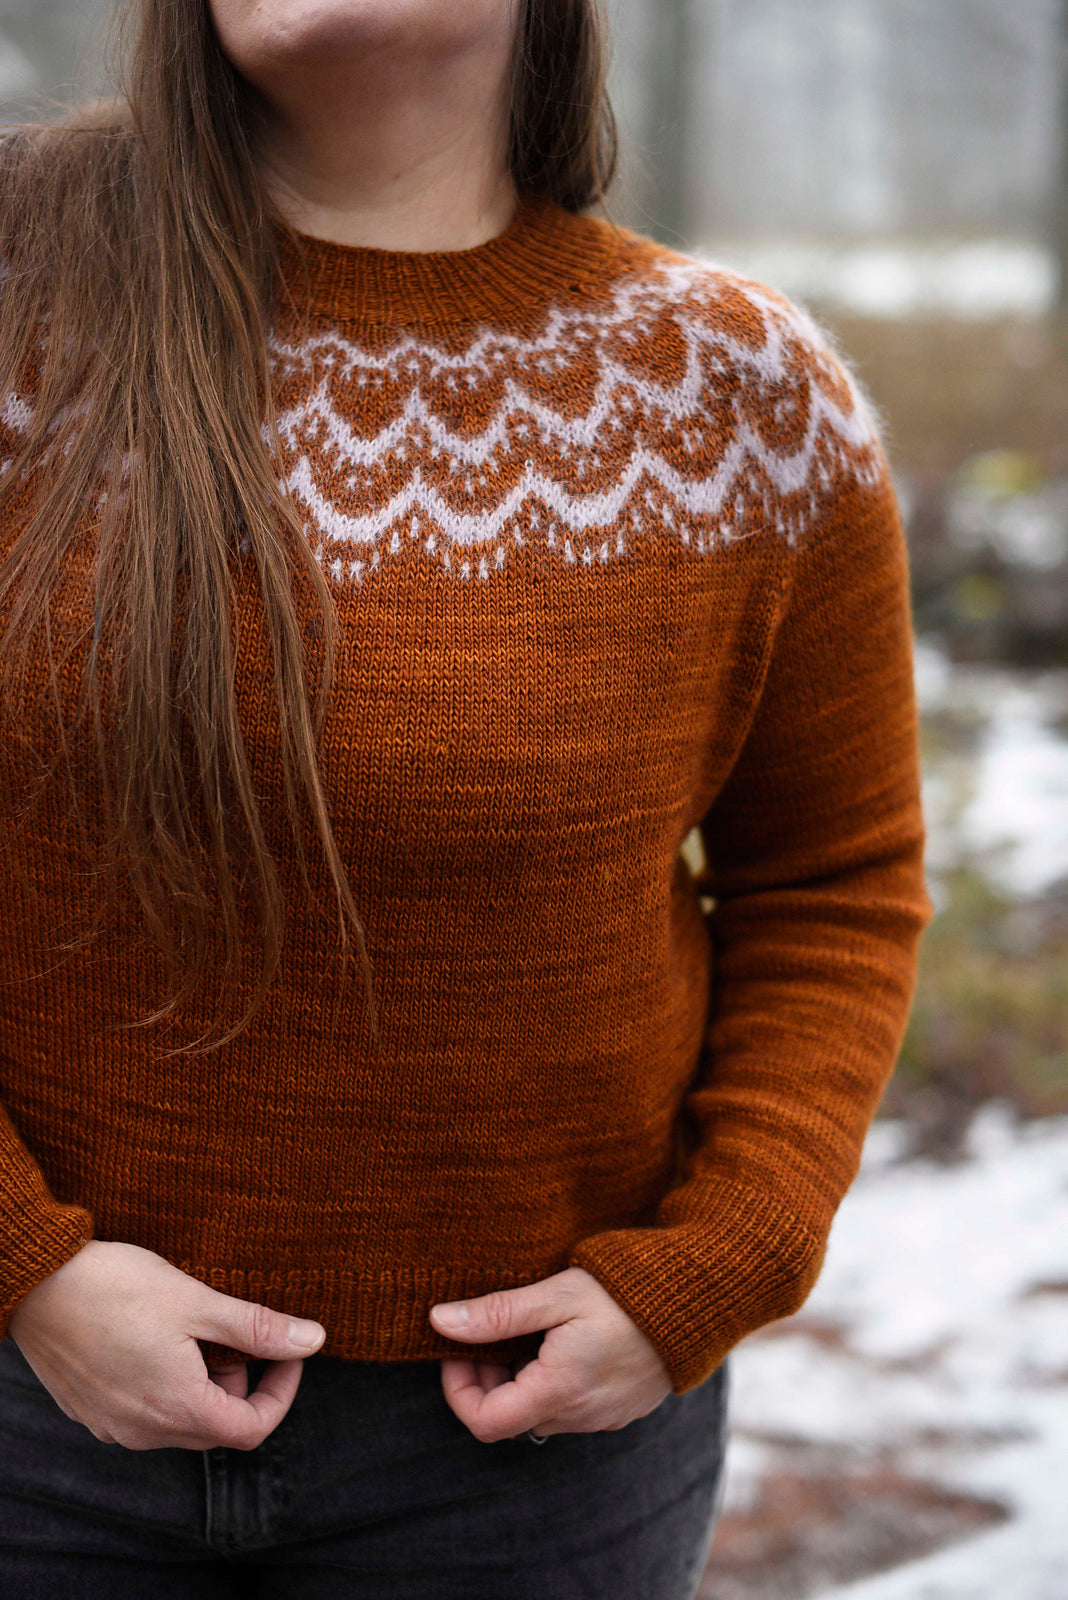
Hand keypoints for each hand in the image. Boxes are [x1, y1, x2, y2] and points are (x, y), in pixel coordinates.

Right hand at [7, 1239, 325, 1450]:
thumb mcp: (197, 1302)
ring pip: (181, 1419)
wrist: (35, 1282)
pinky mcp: (92, 1411)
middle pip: (216, 1425)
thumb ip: (258, 1329)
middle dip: (238, 1380)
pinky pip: (146, 1411)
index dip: (281, 1392)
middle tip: (228, 1329)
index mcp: (176, 1408)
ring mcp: (113, 1425)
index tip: (285, 1353)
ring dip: (202, 1381)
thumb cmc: (116, 1287)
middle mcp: (143, 1431)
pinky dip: (166, 1382)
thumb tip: (314, 1342)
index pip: (251, 1429)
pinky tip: (154, 1336)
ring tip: (188, 1326)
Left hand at [428, 1266, 672, 1441]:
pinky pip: (568, 1409)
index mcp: (559, 1391)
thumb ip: (498, 1314)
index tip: (460, 1348)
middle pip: (508, 1419)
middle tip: (490, 1331)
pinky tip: (560, 1340)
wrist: (699, 1299)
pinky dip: (548, 1382)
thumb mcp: (557, 1294)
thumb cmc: (627, 1291)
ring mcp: (602, 1416)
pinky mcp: (619, 1409)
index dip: (458, 1388)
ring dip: (518, 1380)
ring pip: (537, 1414)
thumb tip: (440, 1322)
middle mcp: (580, 1415)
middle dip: (486, 1379)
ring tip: (527, 1330)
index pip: (484, 1422)